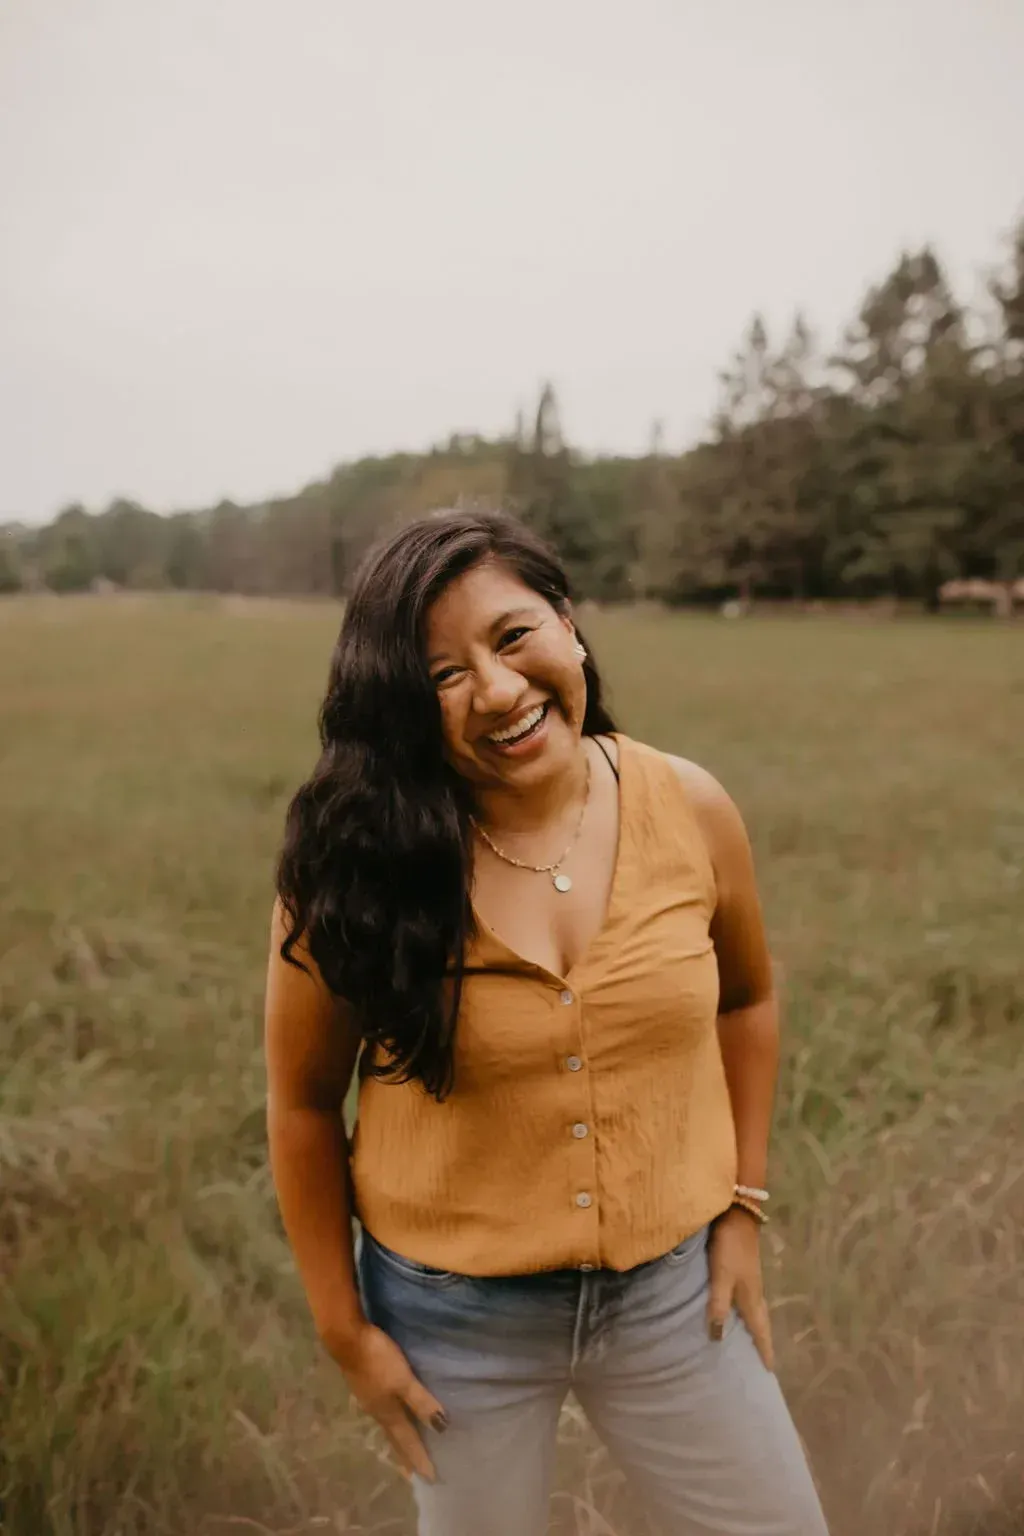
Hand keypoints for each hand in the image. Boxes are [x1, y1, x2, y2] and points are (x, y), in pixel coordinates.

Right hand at [324, 1319, 447, 1481]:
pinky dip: (390, 1422)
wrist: (347, 1339)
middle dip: (405, 1455)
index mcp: (388, 1413)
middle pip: (394, 1438)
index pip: (407, 1441)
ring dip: (397, 1440)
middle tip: (413, 1474)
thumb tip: (442, 1428)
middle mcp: (377, 1411)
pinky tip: (389, 1415)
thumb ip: (421, 1402)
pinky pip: (381, 1412)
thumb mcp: (403, 1380)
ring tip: (403, 1450)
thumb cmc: (378, 1360)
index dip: (419, 1458)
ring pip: (386, 1426)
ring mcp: (368, 1398)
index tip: (430, 1478)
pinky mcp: (364, 1385)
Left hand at [707, 1206, 774, 1370]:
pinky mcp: (744, 1270)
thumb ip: (719, 1304)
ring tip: (752, 1341)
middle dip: (763, 1340)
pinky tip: (739, 1310)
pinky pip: (749, 1299)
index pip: (760, 1329)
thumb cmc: (729, 1248)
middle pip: (761, 1321)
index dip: (764, 1348)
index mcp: (751, 1297)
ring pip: (756, 1310)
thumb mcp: (721, 1277)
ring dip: (756, 1326)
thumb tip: (718, 1337)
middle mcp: (755, 1291)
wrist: (737, 1216)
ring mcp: (751, 1279)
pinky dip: (748, 1311)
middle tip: (762, 1359)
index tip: (769, 1369)